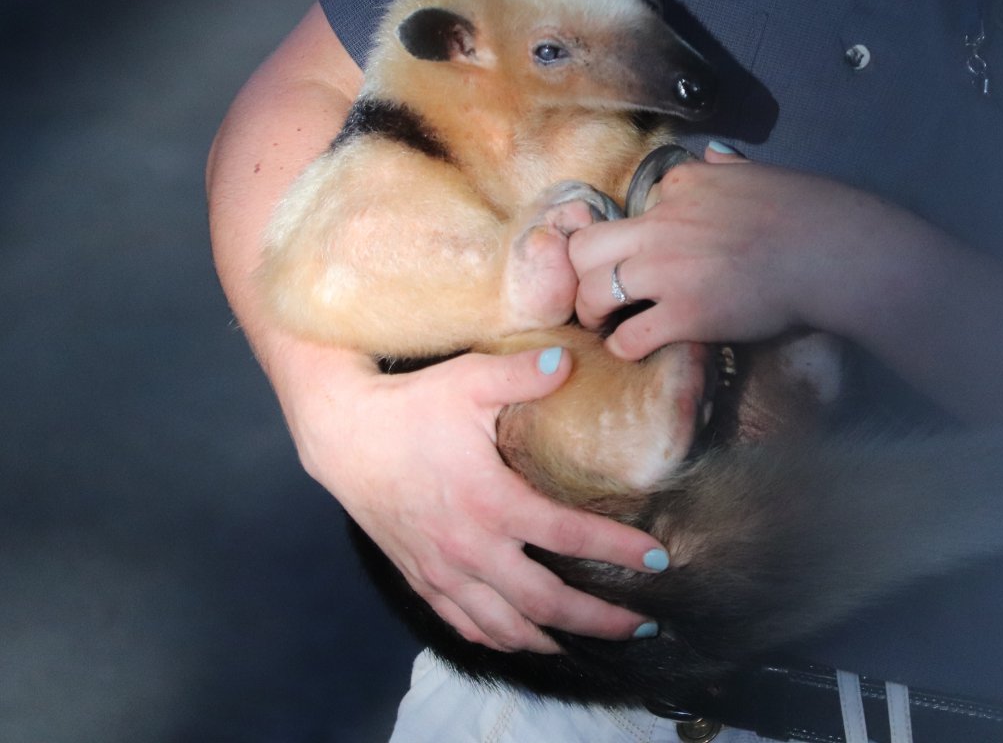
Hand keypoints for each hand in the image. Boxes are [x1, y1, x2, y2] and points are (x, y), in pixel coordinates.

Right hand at [276, 340, 666, 652]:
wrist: (342, 435)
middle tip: (643, 626)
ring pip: (506, 626)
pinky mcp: (421, 577)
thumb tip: (569, 361)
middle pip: (546, 602)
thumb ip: (521, 372)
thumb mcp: (468, 379)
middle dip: (600, 619)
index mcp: (490, 501)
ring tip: (591, 641)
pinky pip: (466, 624)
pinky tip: (523, 637)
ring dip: (554, 638)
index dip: (620, 551)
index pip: (569, 536)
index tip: (660, 561)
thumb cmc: (409, 406)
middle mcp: (470, 547)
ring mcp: (443, 570)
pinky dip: (501, 638)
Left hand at [568, 144, 911, 360]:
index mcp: (681, 185)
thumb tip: (714, 153)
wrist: (833, 251)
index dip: (631, 237)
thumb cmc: (808, 211)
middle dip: (580, 273)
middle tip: (594, 294)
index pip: (632, 207)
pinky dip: (624, 346)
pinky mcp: (685, 314)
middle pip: (585, 247)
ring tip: (606, 324)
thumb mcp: (757, 173)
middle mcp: (663, 224)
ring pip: (593, 291)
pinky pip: (629, 336)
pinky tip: (635, 348)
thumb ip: (726, 167)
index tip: (638, 256)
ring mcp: (669, 270)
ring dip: (593, 312)